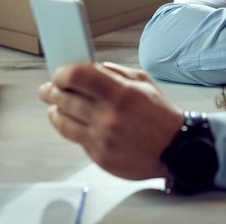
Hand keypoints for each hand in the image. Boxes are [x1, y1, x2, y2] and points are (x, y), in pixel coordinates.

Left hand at [38, 62, 183, 179]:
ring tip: (55, 107)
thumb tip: (90, 67)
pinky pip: (76, 140)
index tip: (60, 73)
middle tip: (48, 89)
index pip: (77, 76)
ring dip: (55, 112)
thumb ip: (115, 72)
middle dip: (52, 91)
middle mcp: (109, 116)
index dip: (63, 73)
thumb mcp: (144, 82)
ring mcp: (103, 139)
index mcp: (121, 93)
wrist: (177, 150)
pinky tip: (72, 123)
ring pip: (63, 122)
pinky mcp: (100, 157)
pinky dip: (72, 129)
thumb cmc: (161, 116)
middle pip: (64, 98)